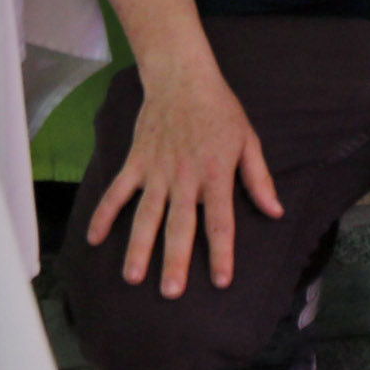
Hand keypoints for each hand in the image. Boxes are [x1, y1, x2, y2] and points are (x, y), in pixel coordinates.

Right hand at [84, 56, 282, 295]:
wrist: (182, 77)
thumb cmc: (220, 109)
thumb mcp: (248, 140)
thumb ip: (259, 179)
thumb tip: (276, 211)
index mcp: (216, 174)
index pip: (220, 222)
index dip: (221, 253)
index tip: (220, 281)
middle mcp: (186, 177)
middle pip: (180, 225)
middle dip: (175, 260)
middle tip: (170, 292)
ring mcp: (157, 171)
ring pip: (146, 215)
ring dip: (138, 247)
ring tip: (132, 277)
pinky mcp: (136, 161)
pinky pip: (117, 191)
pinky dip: (104, 213)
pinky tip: (93, 239)